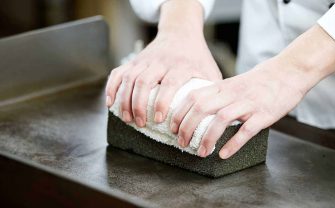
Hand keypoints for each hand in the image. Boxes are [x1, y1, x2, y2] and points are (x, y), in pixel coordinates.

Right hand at [105, 0, 221, 126]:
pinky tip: (110, 102)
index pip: (169, 83)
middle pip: (144, 82)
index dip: (162, 102)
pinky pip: (118, 72)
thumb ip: (210, 91)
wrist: (181, 32)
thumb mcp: (209, 71)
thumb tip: (213, 117)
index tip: (158, 119)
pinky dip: (111, 87)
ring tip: (127, 118)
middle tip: (140, 123)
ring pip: (129, 78)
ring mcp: (145, 60)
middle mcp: (160, 62)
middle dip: (139, 105)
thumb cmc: (197, 56)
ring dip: (125, 100)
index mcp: (181, 65)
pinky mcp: (134, 60)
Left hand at [171, 24, 334, 158]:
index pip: (193, 97)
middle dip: (187, 127)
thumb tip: (199, 108)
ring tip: (200, 152)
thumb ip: (218, 94)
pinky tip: (223, 154)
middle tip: (182, 144)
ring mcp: (248, 104)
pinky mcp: (264, 114)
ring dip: (207, 138)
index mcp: (223, 86)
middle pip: (201, 108)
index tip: (172, 128)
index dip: (179, 113)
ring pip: (220, 119)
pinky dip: (233, 144)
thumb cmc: (259, 81)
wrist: (288, 72)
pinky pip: (246, 130)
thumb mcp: (234, 83)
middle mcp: (232, 94)